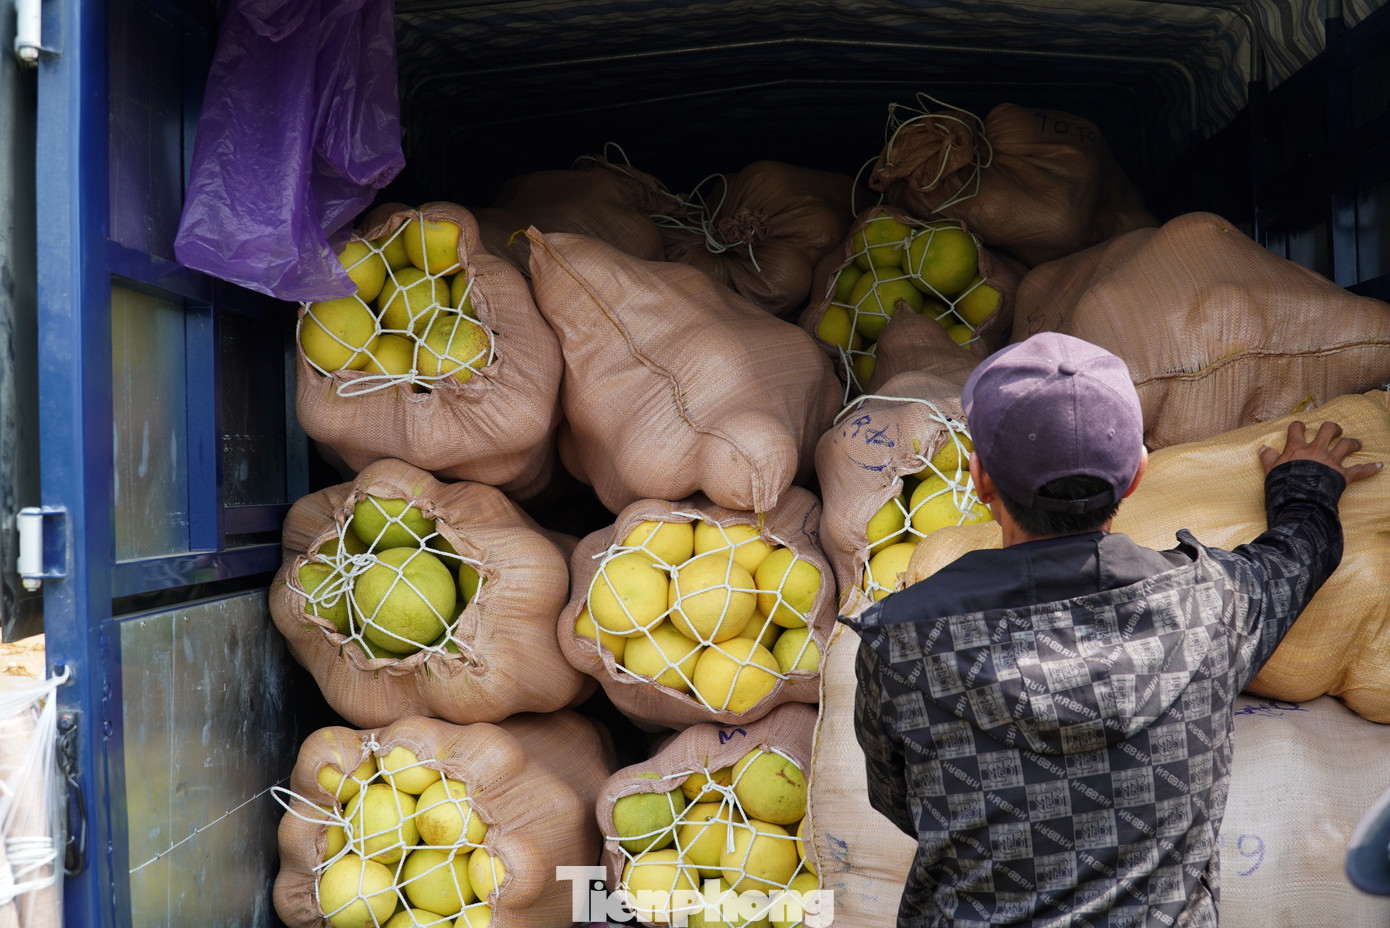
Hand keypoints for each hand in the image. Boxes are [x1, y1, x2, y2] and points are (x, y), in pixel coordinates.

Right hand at [1259, 420, 1383, 483]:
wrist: (1298, 500)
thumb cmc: (1282, 486)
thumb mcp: (1270, 471)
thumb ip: (1267, 458)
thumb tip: (1263, 448)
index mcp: (1297, 449)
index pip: (1297, 429)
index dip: (1299, 426)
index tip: (1299, 428)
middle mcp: (1316, 450)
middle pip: (1328, 430)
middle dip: (1333, 429)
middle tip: (1335, 431)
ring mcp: (1331, 462)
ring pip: (1346, 445)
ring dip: (1353, 443)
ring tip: (1356, 443)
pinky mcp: (1342, 475)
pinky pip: (1359, 471)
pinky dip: (1370, 469)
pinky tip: (1379, 466)